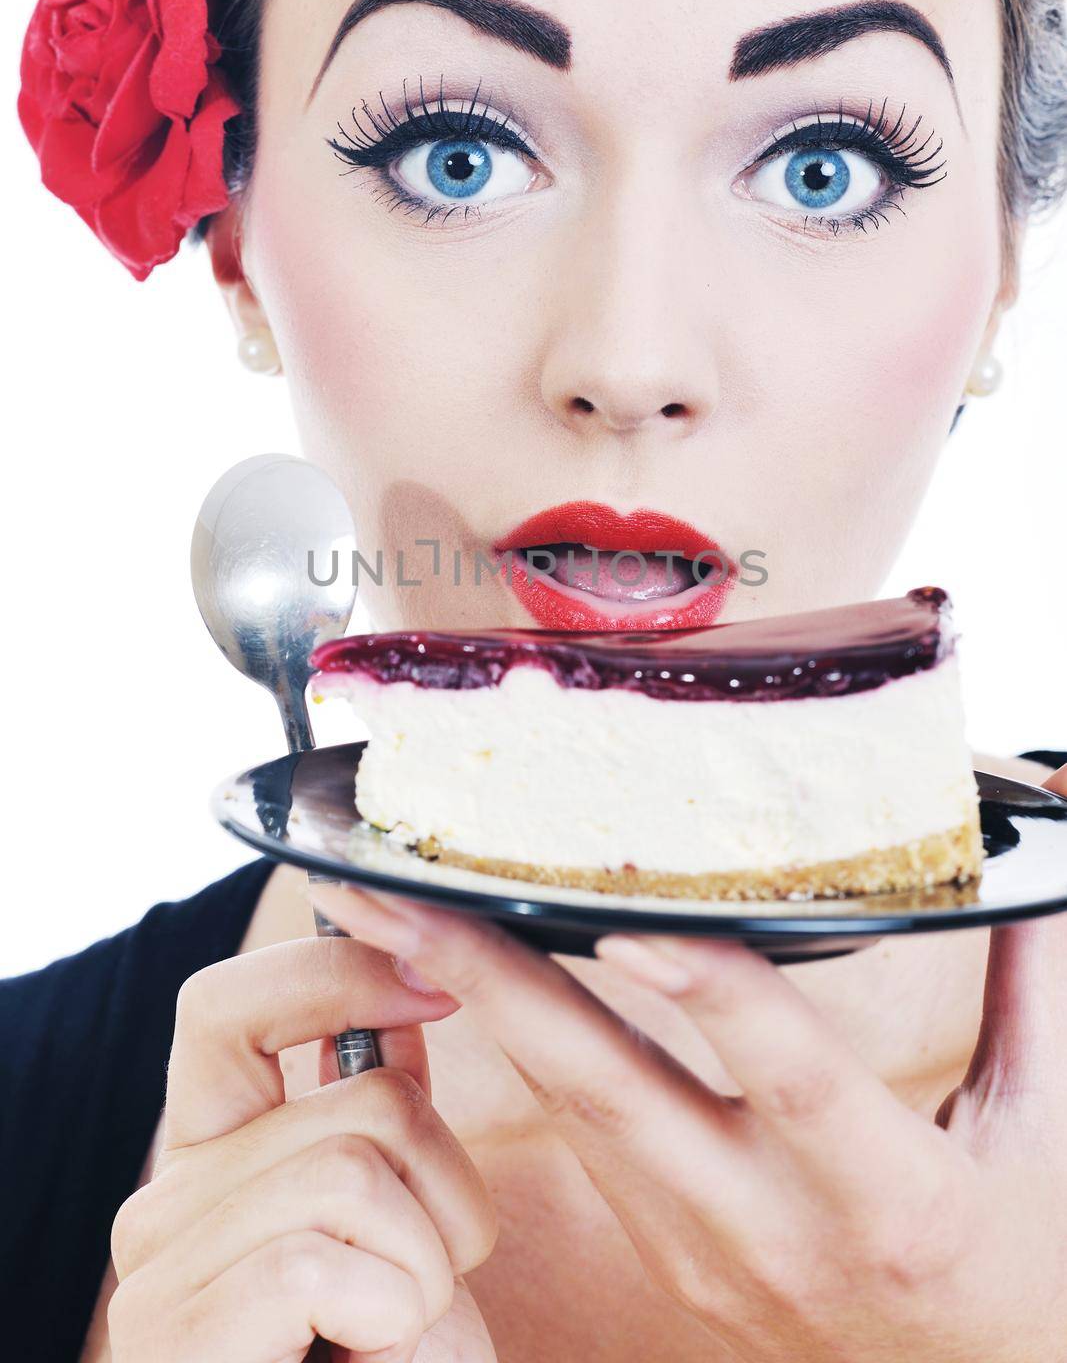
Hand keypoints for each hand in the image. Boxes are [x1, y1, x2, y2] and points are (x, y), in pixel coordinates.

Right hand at [107, 935, 498, 1361]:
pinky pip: (329, 1254)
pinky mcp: (180, 1331)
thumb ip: (387, 1119)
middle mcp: (169, 1196)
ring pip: (358, 1163)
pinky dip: (395, 1313)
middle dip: (450, 1186)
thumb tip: (406, 995)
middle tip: (422, 1284)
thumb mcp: (407, 1229)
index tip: (439, 983)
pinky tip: (367, 1361)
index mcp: (216, 1156)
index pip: (229, 1003)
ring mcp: (163, 1266)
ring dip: (429, 1263)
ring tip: (393, 1333)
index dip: (335, 968)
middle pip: (363, 1096)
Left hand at [311, 768, 1066, 1362]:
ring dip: (478, 1009)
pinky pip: (581, 1136)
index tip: (626, 921)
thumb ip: (1031, 979)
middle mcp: (771, 1231)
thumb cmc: (1020, 1265)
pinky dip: (517, 1050)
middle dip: (495, 987)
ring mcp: (700, 1250)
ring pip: (572, 1115)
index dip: (708, 995)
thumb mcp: (1048, 1129)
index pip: (786, 1079)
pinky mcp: (665, 1251)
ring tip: (392, 916)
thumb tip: (1034, 833)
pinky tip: (461, 978)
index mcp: (888, 1200)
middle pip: (614, 1096)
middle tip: (402, 899)